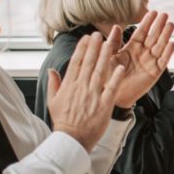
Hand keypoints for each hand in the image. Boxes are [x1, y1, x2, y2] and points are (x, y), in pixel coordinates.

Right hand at [47, 32, 125, 151]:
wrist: (71, 139)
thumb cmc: (63, 121)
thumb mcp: (53, 101)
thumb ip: (54, 84)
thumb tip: (52, 70)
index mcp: (69, 86)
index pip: (76, 63)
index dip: (82, 49)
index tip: (86, 38)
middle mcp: (81, 88)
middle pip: (89, 63)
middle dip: (94, 47)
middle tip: (98, 34)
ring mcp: (93, 95)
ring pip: (100, 72)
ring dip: (105, 57)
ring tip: (110, 43)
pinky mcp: (104, 105)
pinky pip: (111, 88)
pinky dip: (115, 78)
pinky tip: (120, 67)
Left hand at [111, 11, 173, 106]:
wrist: (113, 95)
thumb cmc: (109, 76)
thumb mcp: (109, 57)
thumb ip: (113, 43)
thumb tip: (116, 27)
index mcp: (131, 48)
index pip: (141, 32)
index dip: (147, 22)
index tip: (153, 12)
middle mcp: (142, 53)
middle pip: (153, 37)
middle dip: (159, 26)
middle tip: (165, 14)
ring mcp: (150, 62)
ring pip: (160, 46)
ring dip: (165, 36)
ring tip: (170, 25)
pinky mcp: (154, 73)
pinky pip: (163, 61)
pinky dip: (167, 53)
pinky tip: (172, 43)